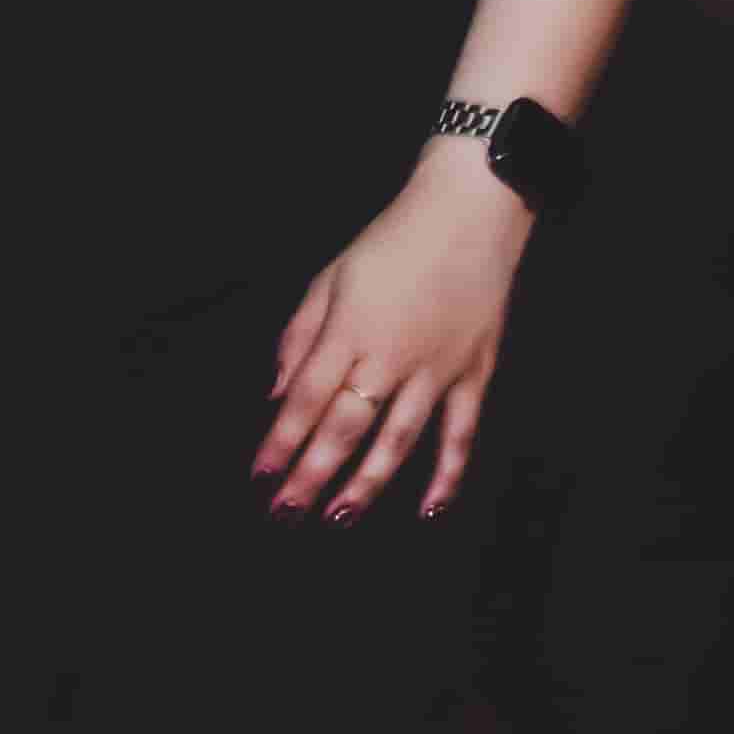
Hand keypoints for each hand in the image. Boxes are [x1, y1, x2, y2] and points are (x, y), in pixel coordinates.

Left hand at [252, 160, 530, 521]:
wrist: (467, 214)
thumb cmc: (389, 242)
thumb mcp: (329, 279)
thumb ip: (299, 337)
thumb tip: (276, 394)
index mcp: (347, 332)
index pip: (303, 400)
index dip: (279, 443)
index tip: (259, 477)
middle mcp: (388, 359)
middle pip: (343, 429)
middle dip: (310, 476)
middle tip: (286, 516)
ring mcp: (435, 371)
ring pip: (396, 441)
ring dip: (366, 484)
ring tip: (338, 519)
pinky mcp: (474, 375)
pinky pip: (460, 434)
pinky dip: (447, 474)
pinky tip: (429, 509)